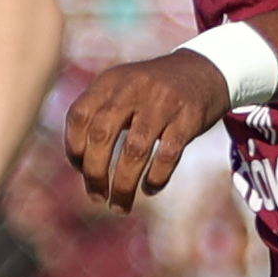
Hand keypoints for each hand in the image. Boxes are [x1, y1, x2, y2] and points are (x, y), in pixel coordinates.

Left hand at [65, 52, 230, 216]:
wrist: (203, 70)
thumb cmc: (153, 91)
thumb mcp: (122, 87)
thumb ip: (98, 113)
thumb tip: (80, 164)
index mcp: (111, 81)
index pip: (79, 115)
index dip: (74, 147)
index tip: (81, 169)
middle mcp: (133, 89)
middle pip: (102, 134)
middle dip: (95, 172)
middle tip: (97, 197)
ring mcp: (162, 103)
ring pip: (135, 151)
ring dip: (124, 185)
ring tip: (119, 206)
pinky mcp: (188, 118)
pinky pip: (167, 155)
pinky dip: (156, 178)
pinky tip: (150, 189)